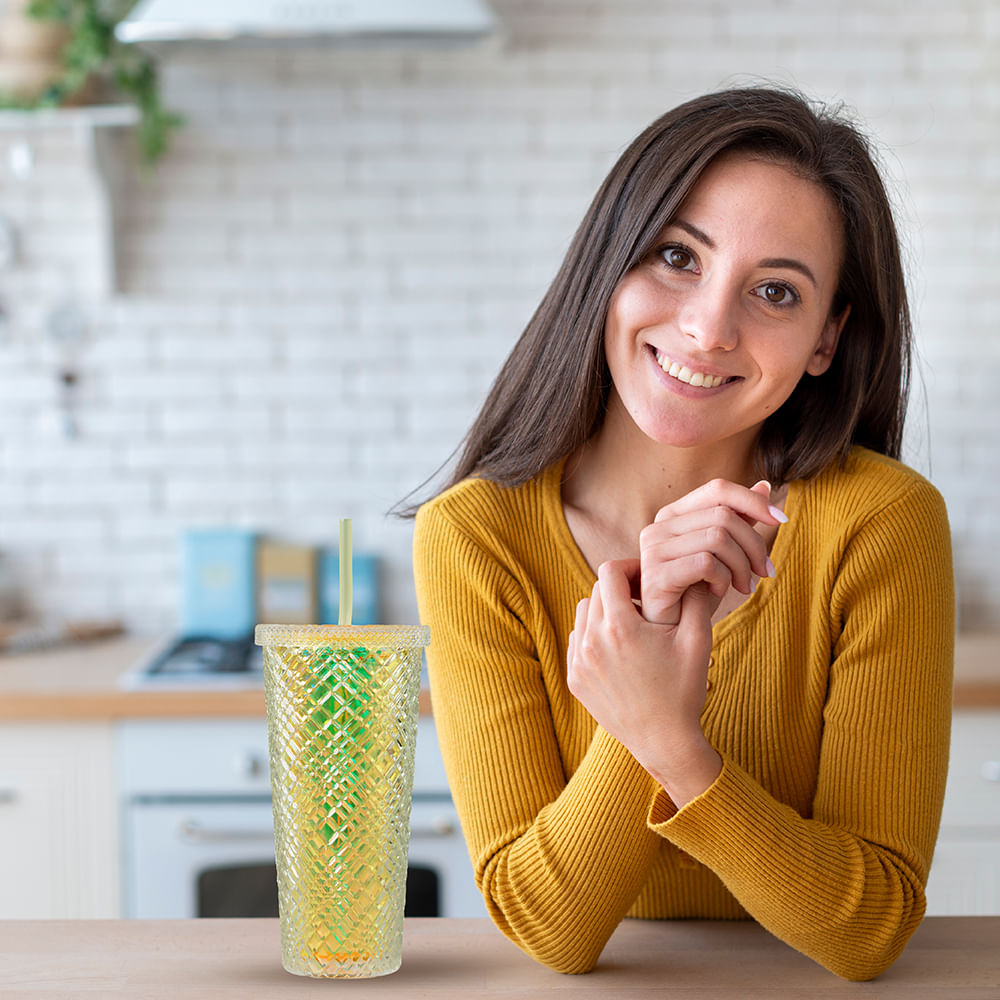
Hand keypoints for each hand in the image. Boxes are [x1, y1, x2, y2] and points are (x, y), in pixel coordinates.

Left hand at [566, 559, 721, 806]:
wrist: (664, 741)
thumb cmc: (684, 690)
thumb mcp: (698, 641)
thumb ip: (694, 599)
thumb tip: (691, 569)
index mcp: (620, 627)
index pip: (610, 572)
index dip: (630, 568)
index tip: (647, 580)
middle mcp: (591, 641)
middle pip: (596, 591)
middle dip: (619, 590)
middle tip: (642, 601)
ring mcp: (579, 661)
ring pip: (583, 614)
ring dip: (604, 612)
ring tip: (631, 624)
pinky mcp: (574, 679)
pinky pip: (577, 640)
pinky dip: (594, 636)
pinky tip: (620, 649)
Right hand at [638, 479, 783, 627]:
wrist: (671, 632)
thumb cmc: (695, 592)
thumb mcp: (723, 552)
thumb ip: (738, 519)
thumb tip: (764, 486)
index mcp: (673, 515)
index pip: (718, 489)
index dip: (754, 501)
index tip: (782, 520)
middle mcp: (658, 526)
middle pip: (723, 515)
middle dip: (754, 545)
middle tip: (763, 572)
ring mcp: (653, 550)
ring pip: (718, 538)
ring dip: (741, 565)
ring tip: (743, 586)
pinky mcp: (655, 574)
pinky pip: (706, 563)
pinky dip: (723, 579)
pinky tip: (718, 592)